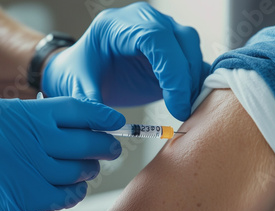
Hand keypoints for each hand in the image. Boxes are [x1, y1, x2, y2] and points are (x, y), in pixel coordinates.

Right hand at [0, 97, 124, 210]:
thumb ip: (31, 119)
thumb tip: (70, 124)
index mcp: (19, 114)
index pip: (76, 110)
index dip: (102, 115)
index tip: (116, 121)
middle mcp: (25, 139)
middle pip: (84, 142)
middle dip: (105, 146)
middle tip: (111, 148)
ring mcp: (23, 170)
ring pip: (77, 171)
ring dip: (88, 171)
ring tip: (87, 169)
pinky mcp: (20, 199)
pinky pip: (63, 197)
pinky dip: (74, 193)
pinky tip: (74, 190)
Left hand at [42, 2, 209, 120]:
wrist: (84, 70)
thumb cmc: (80, 74)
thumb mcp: (77, 89)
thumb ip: (92, 106)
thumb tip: (112, 125)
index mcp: (117, 26)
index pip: (155, 38)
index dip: (172, 72)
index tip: (176, 105)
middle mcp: (143, 21)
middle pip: (181, 39)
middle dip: (186, 79)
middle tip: (182, 111)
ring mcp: (160, 30)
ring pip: (192, 48)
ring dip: (194, 80)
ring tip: (185, 109)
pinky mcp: (170, 46)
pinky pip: (193, 58)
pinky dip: (196, 79)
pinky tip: (189, 101)